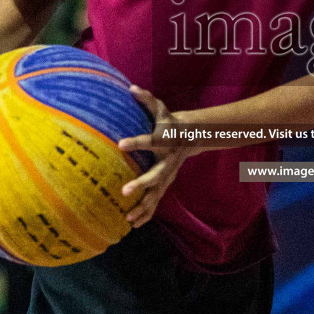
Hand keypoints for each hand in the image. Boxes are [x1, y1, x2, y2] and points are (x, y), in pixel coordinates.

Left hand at [114, 85, 202, 228]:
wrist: (192, 137)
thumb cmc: (169, 121)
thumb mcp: (160, 109)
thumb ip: (147, 99)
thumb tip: (131, 88)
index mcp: (166, 141)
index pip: (151, 140)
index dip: (137, 142)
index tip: (121, 144)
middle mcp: (168, 161)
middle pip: (156, 174)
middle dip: (142, 184)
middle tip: (124, 191)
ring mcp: (168, 175)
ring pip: (157, 193)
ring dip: (143, 206)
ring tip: (128, 218)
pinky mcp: (165, 184)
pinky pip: (156, 201)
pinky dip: (146, 213)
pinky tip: (133, 224)